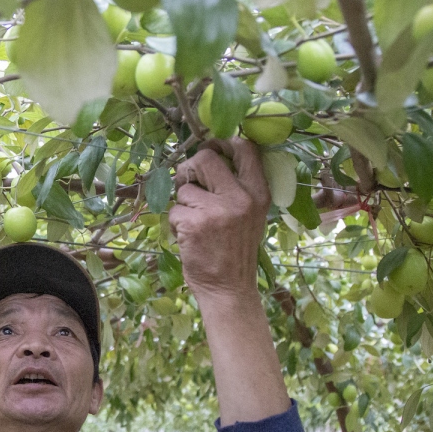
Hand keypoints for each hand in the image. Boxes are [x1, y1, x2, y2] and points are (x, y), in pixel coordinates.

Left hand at [168, 138, 269, 300]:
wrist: (229, 289)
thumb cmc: (236, 251)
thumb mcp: (250, 215)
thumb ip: (237, 188)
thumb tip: (208, 159)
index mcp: (258, 193)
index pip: (245, 149)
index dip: (222, 142)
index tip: (211, 149)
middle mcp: (240, 198)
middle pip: (206, 158)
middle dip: (190, 168)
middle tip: (187, 182)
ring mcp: (217, 210)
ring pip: (184, 188)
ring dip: (182, 204)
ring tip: (194, 223)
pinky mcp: (194, 224)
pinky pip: (174, 210)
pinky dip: (175, 223)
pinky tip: (188, 237)